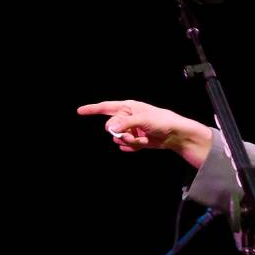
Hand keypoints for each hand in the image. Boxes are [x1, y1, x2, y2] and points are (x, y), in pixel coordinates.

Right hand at [77, 99, 215, 165]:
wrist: (175, 134)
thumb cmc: (162, 121)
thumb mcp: (143, 119)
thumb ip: (125, 123)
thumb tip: (110, 128)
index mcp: (128, 108)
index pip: (106, 107)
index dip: (92, 109)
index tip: (79, 111)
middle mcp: (127, 117)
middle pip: (111, 127)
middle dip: (120, 133)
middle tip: (132, 134)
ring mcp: (130, 129)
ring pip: (118, 138)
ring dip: (129, 141)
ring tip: (142, 139)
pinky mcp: (135, 139)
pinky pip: (126, 145)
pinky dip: (133, 146)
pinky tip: (143, 143)